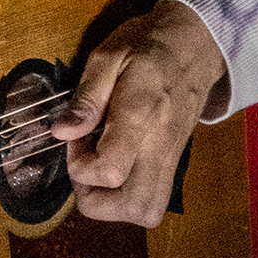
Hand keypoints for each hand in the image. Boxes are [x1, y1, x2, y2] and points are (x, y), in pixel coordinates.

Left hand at [48, 1, 229, 227]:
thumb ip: (85, 98)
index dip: (79, 165)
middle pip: (132, 207)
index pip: (110, 172)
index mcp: (140, 116)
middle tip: (84, 160)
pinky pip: (154, 200)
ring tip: (98, 166)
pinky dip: (129, 197)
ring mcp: (172, 159)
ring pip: (146, 212)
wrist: (196, 44)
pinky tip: (116, 164)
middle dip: (95, 197)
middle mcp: (160, 147)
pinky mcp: (175, 163)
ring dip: (113, 203)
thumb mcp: (107, 57)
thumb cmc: (147, 45)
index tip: (74, 136)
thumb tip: (60, 132)